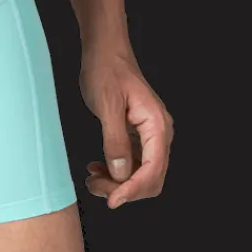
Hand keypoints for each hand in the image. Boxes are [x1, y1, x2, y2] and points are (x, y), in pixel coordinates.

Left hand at [79, 45, 172, 208]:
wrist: (104, 50)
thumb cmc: (106, 69)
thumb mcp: (107, 104)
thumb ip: (115, 140)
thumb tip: (121, 174)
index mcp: (157, 125)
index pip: (153, 170)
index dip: (133, 190)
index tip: (112, 200)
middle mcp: (158, 133)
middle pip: (150, 178)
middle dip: (124, 189)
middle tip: (95, 186)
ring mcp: (148, 135)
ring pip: (139, 174)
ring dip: (118, 183)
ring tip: (92, 179)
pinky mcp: (137, 135)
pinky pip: (131, 163)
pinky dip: (115, 171)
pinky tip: (96, 169)